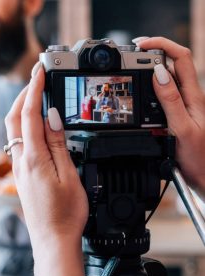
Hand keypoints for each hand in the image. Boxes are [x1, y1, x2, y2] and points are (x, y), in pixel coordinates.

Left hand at [5, 63, 88, 275]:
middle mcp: (21, 162)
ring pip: (13, 130)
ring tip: (36, 97)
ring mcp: (19, 169)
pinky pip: (17, 143)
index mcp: (34, 159)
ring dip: (22, 109)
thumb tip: (51, 117)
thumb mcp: (68, 175)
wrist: (53, 239)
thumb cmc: (65, 213)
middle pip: (14, 119)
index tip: (39, 72)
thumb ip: (58, 144)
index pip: (30, 115)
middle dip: (23, 95)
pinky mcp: (21, 175)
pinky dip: (23, 126)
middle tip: (36, 80)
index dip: (34, 90)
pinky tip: (34, 125)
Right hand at [137, 37, 204, 195]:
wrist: (204, 174)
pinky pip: (165, 93)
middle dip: (154, 51)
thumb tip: (159, 72)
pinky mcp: (178, 112)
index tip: (141, 45)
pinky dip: (151, 85)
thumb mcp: (181, 128)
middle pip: (175, 62)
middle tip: (133, 52)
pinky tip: (143, 89)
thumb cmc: (198, 156)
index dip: (162, 45)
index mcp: (193, 95)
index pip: (181, 58)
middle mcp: (190, 95)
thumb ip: (171, 100)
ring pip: (169, 77)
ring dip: (152, 66)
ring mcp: (184, 104)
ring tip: (134, 66)